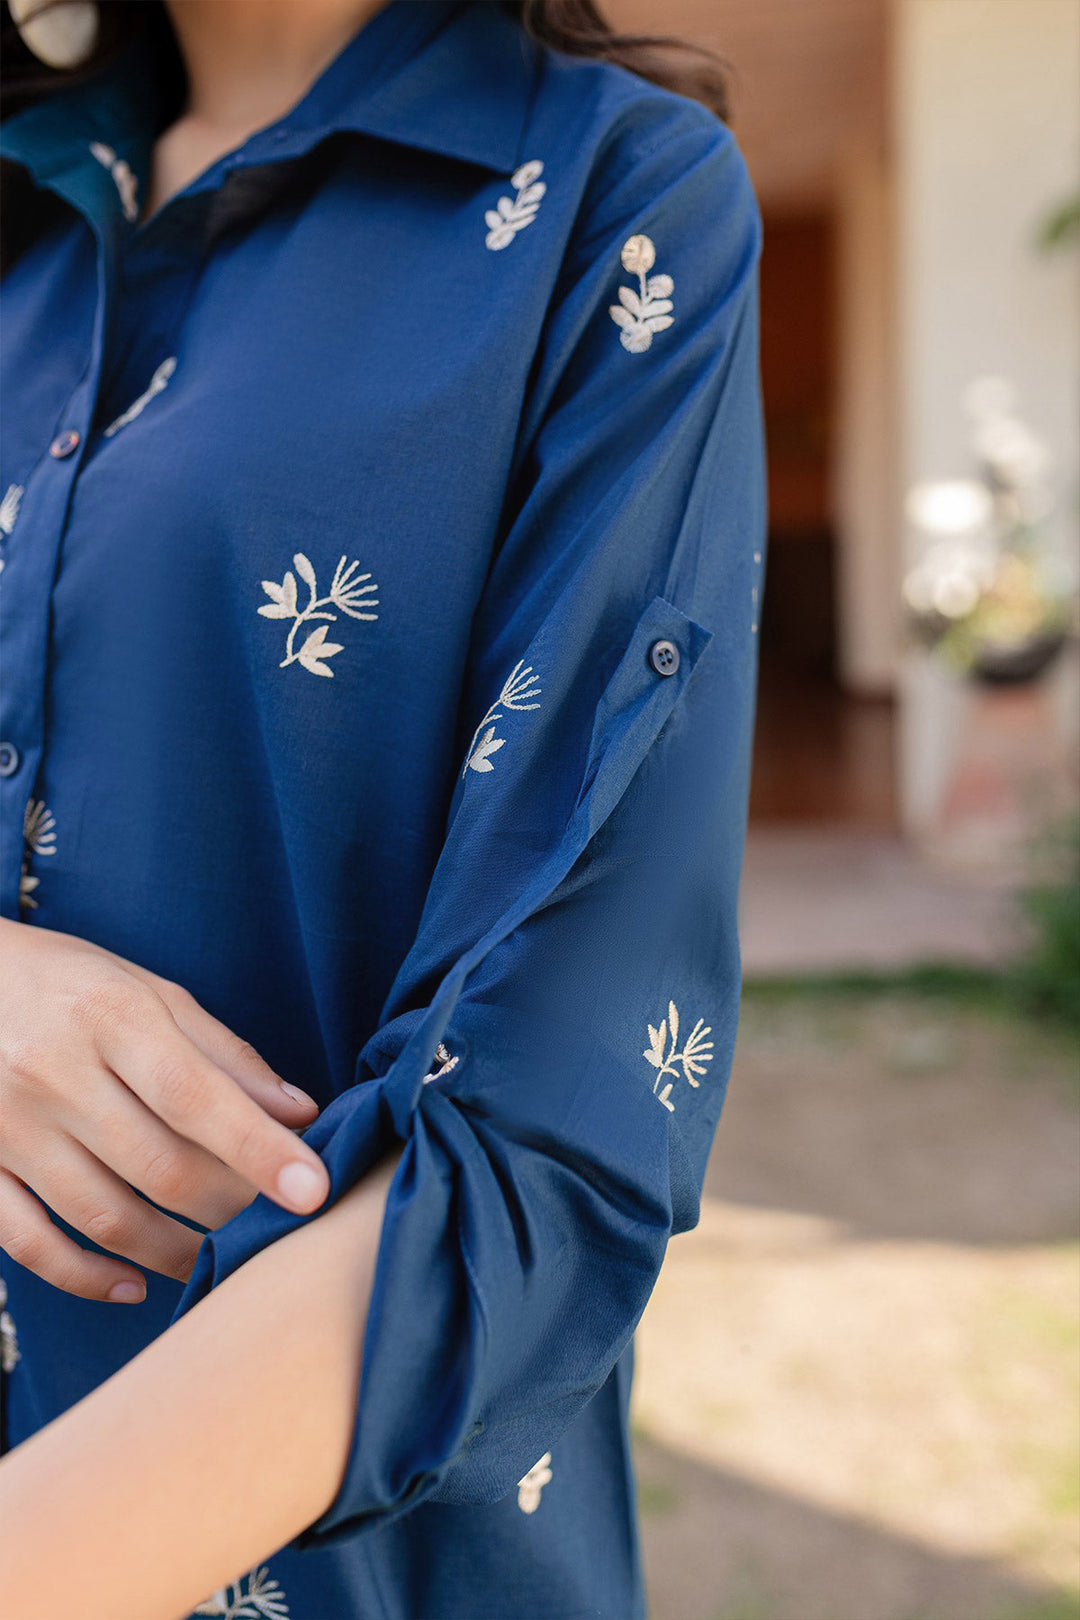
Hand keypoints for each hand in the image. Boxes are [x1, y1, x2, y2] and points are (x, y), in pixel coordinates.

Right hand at [0, 917, 330, 1301]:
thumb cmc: (68, 985)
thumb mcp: (147, 991)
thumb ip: (223, 1054)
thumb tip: (299, 1113)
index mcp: (110, 1016)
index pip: (196, 1095)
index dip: (258, 1147)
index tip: (312, 1188)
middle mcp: (54, 1073)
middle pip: (159, 1165)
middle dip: (231, 1208)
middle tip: (277, 1229)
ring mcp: (7, 1127)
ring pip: (103, 1216)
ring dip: (174, 1253)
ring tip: (219, 1260)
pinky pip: (30, 1244)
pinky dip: (86, 1277)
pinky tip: (135, 1284)